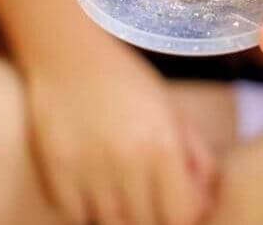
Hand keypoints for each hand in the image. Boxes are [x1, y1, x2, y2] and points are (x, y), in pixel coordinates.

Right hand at [26, 46, 216, 224]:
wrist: (68, 54)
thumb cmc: (128, 81)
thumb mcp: (172, 112)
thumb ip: (196, 158)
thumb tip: (206, 203)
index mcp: (162, 146)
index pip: (180, 216)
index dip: (181, 215)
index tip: (176, 204)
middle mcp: (127, 162)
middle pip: (146, 223)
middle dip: (152, 215)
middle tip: (147, 196)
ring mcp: (88, 169)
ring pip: (111, 223)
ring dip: (119, 215)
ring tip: (120, 190)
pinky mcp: (56, 171)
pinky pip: (76, 215)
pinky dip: (86, 210)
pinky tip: (92, 187)